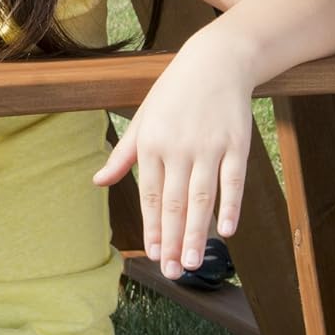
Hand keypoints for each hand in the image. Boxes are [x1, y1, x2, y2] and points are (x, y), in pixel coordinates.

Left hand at [93, 45, 249, 279]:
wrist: (214, 63)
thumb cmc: (173, 95)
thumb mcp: (141, 120)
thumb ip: (123, 155)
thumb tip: (98, 181)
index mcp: (150, 144)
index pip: (150, 195)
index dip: (152, 227)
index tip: (153, 254)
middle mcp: (177, 148)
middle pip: (174, 203)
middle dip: (172, 240)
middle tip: (172, 271)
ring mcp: (208, 147)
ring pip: (201, 198)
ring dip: (197, 233)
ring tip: (193, 262)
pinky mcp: (236, 144)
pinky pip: (233, 181)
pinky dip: (230, 207)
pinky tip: (226, 231)